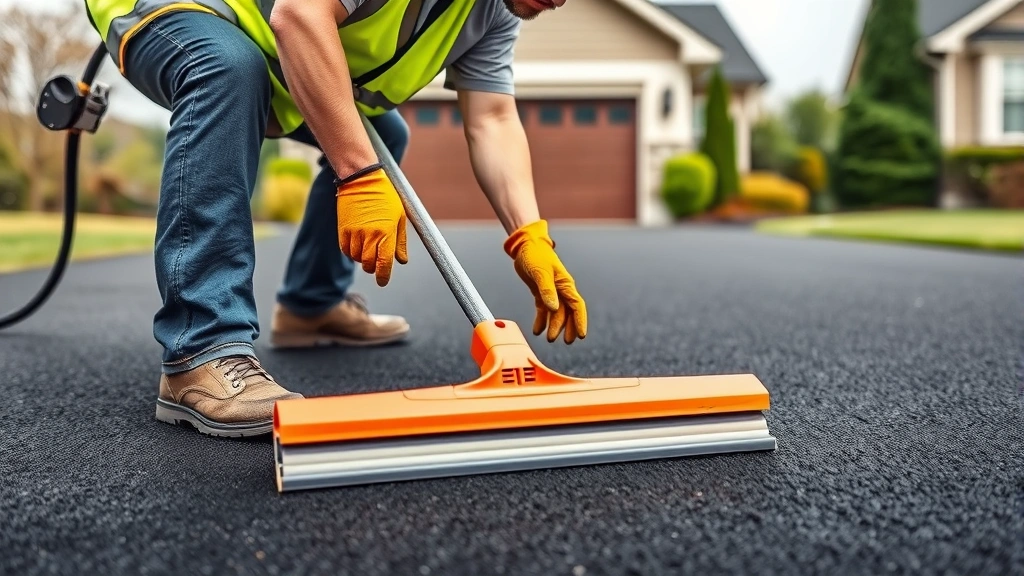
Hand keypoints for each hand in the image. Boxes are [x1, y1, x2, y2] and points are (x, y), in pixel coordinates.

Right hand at [335, 164, 407, 285]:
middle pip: (368, 265)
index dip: (383, 276)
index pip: (384, 263)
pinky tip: (358, 244)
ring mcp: (354, 233)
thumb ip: (400, 241)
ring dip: (363, 259)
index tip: (382, 281)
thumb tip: (402, 261)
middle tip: (377, 262)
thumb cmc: (385, 197)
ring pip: (357, 259)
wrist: (362, 179)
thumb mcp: (399, 217)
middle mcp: (369, 235)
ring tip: (368, 247)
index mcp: (386, 233)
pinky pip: (346, 250)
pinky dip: (352, 252)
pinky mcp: (343, 230)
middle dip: (373, 267)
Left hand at [504, 220, 586, 343]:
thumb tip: (554, 308)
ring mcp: (551, 291)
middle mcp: (561, 289)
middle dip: (569, 328)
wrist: (525, 245)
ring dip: (554, 326)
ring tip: (549, 338)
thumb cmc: (535, 255)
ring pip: (556, 313)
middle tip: (566, 342)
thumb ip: (547, 290)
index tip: (580, 335)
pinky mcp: (541, 292)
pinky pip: (544, 310)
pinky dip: (541, 320)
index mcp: (565, 284)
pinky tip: (537, 330)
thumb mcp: (540, 272)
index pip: (577, 305)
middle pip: (569, 312)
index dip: (580, 321)